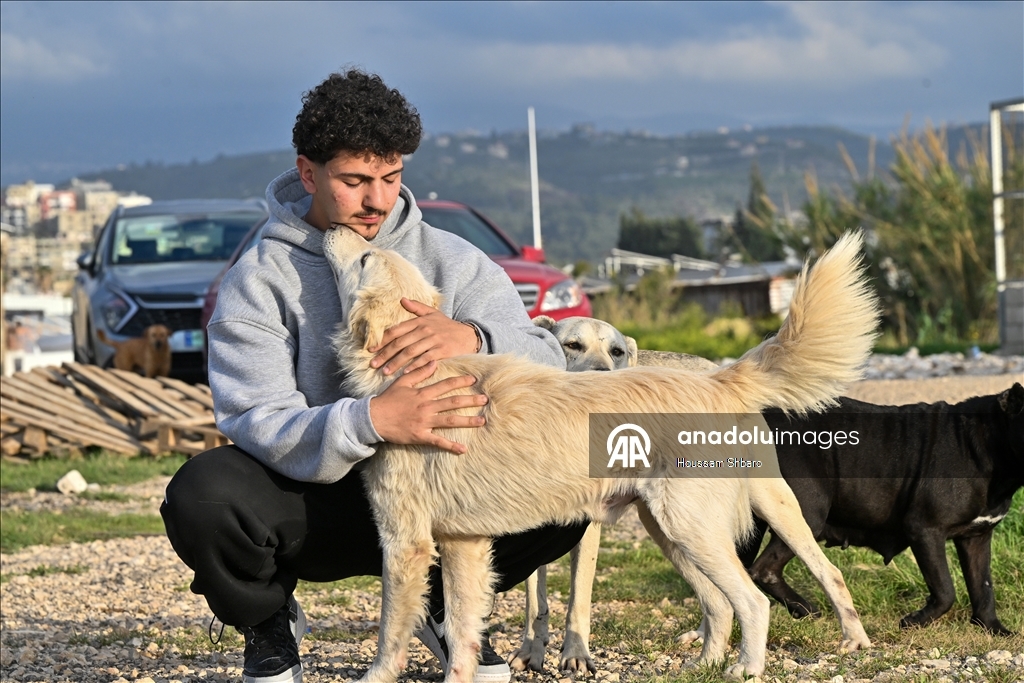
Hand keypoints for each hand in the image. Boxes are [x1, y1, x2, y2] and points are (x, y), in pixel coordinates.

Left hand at [369, 298, 480, 375]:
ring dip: (396, 363)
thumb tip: (402, 299)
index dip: (382, 340)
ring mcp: (433, 340)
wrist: (468, 335)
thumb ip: (417, 307)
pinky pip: (425, 359)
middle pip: (400, 343)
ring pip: (410, 352)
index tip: (371, 350)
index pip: (396, 330)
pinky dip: (414, 366)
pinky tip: (405, 373)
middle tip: (373, 364)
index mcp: (419, 321)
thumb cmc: (448, 326)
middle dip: (385, 354)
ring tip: (385, 372)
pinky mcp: (442, 351)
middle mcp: (425, 329)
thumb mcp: (433, 313)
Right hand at [369, 361, 486, 453]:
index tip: (474, 380)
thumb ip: (418, 373)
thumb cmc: (387, 400)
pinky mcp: (420, 436)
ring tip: (482, 421)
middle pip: (453, 402)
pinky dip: (451, 446)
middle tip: (485, 400)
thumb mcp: (402, 382)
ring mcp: (424, 422)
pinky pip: (438, 442)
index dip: (460, 381)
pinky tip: (463, 449)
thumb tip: (434, 363)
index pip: (445, 385)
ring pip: (450, 421)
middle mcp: (426, 407)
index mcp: (422, 393)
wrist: (373, 418)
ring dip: (467, 421)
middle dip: (470, 400)